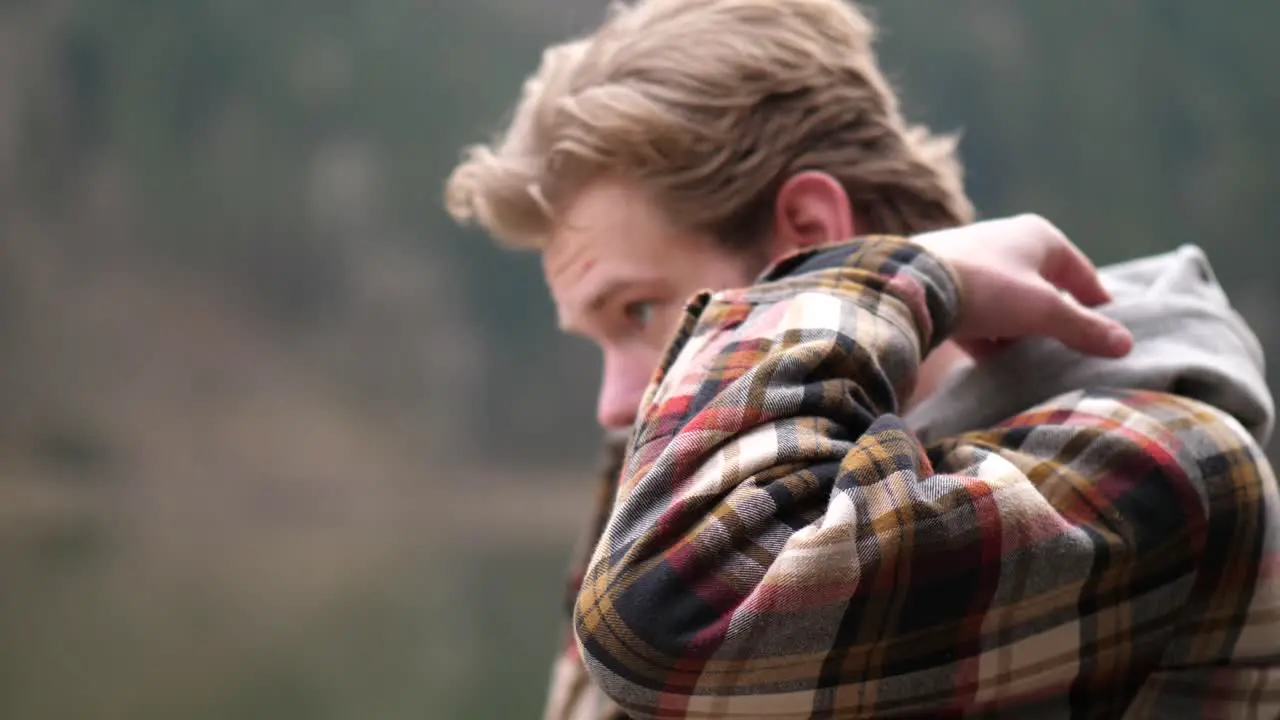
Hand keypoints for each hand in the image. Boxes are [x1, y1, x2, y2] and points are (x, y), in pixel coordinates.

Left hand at [912, 214, 1133, 358]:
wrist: (911, 287)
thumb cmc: (988, 288)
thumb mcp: (1043, 310)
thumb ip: (1083, 328)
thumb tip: (1126, 344)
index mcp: (1039, 236)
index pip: (1082, 274)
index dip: (1098, 306)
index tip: (1110, 337)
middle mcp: (1007, 241)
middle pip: (1045, 290)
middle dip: (1055, 324)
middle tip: (1070, 357)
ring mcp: (973, 263)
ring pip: (1010, 305)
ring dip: (1020, 334)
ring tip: (1033, 367)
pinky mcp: (946, 286)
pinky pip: (979, 316)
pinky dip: (989, 338)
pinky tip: (994, 366)